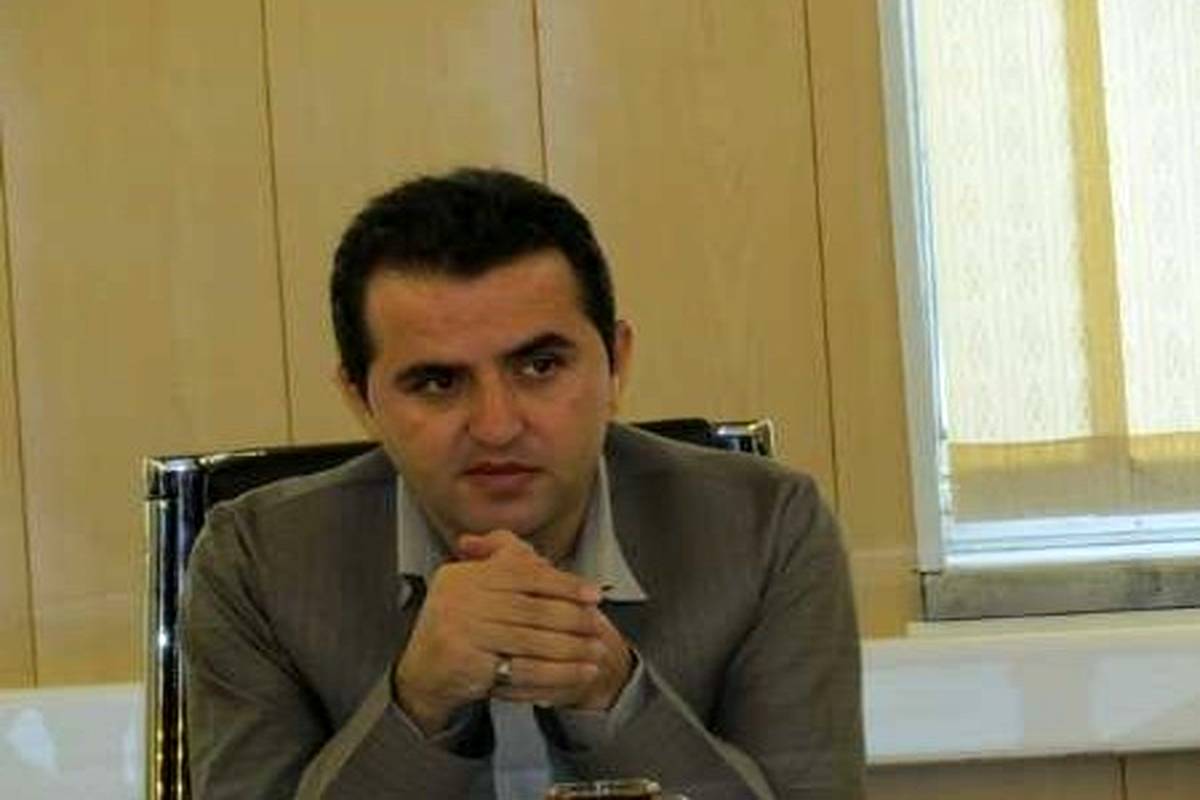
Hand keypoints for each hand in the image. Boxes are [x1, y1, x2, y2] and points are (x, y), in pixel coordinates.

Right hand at [392, 530, 603, 734]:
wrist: (424, 670)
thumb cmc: (458, 624)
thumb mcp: (474, 585)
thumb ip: (506, 562)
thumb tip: (545, 559)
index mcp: (466, 575)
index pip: (524, 575)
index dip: (563, 583)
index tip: (593, 593)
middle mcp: (460, 600)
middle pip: (531, 608)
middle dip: (572, 618)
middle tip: (597, 624)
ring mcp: (461, 632)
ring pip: (531, 640)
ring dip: (571, 648)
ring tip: (596, 651)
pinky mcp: (468, 665)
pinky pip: (523, 670)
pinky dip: (557, 673)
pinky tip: (579, 672)